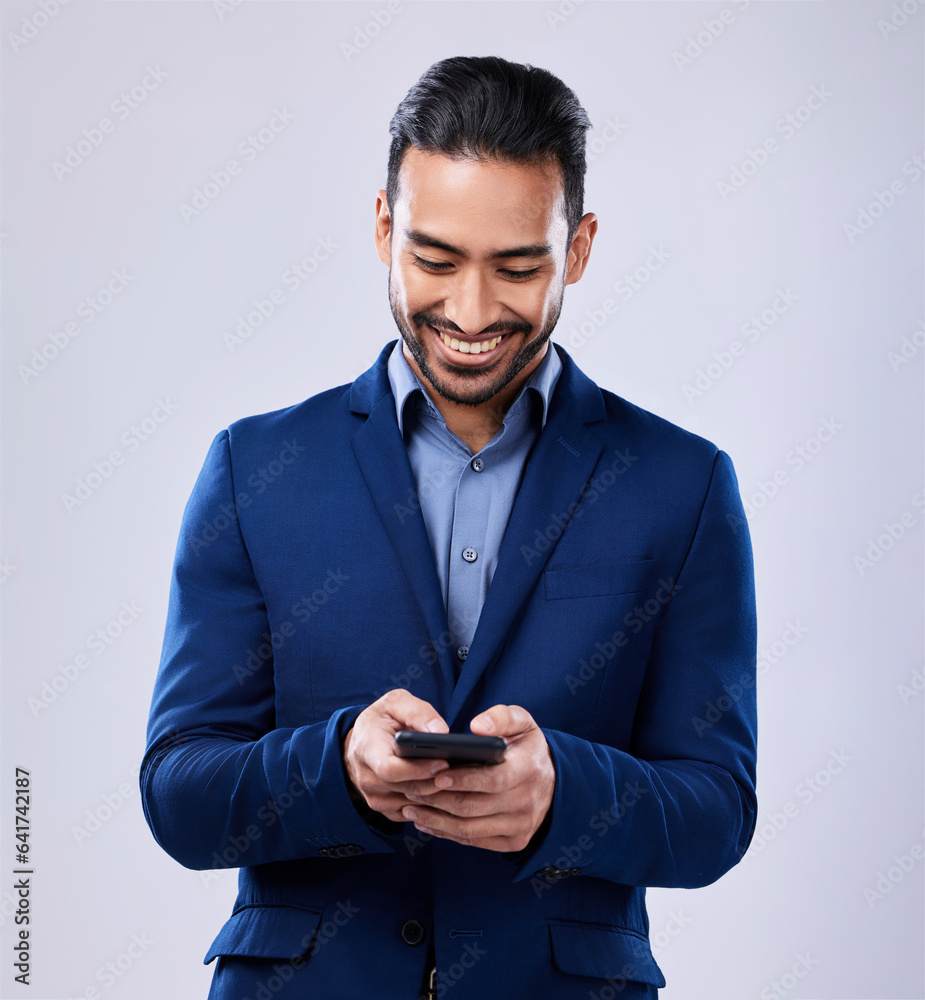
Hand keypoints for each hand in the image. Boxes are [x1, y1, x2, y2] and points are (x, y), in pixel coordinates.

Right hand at [343, 689, 450, 822]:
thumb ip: (418, 712)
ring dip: (438, 796)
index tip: (443, 761)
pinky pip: (413, 814)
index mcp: (367, 750)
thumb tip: (441, 731)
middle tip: (463, 773)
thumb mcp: (395, 703)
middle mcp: (367, 778)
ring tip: (461, 781)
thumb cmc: (381, 719)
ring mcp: (375, 798)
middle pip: (407, 789)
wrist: (362, 741)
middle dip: (436, 782)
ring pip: (413, 805)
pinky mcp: (386, 809)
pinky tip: (449, 791)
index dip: (418, 769)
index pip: (390, 769)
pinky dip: (433, 805)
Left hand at [398, 704, 554, 852]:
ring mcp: (521, 825)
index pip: (493, 780)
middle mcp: (528, 802)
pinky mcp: (514, 842)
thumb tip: (477, 726)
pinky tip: (426, 821)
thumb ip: (500, 717)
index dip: (463, 780)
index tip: (436, 775)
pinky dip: (446, 833)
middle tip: (411, 789)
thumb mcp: (522, 722)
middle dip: (438, 800)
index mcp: (529, 769)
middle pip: (474, 807)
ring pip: (469, 828)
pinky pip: (474, 841)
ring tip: (411, 806)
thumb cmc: (527, 747)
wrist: (553, 781)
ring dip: (436, 819)